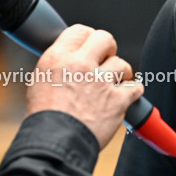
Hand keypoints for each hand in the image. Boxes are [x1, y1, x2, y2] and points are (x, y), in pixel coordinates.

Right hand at [26, 24, 142, 147]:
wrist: (54, 144)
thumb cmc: (44, 119)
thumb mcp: (40, 82)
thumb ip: (59, 66)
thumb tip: (72, 59)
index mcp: (58, 58)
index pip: (79, 31)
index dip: (88, 37)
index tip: (92, 45)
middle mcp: (80, 65)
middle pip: (105, 38)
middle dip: (108, 48)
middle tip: (107, 59)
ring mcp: (100, 81)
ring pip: (121, 63)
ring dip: (121, 73)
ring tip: (115, 83)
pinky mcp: (117, 100)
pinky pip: (135, 87)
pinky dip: (133, 92)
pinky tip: (127, 95)